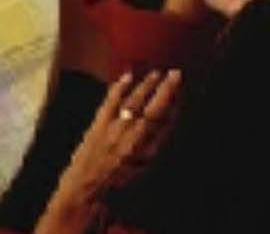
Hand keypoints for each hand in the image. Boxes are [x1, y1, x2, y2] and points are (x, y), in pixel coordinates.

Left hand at [36, 70, 180, 233]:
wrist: (87, 197)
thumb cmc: (117, 194)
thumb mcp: (145, 176)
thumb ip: (155, 152)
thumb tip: (164, 132)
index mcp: (151, 154)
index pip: (168, 124)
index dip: (177, 107)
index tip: (183, 94)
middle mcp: (135, 139)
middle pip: (156, 109)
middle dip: (167, 90)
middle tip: (176, 73)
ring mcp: (115, 130)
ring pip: (135, 101)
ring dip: (146, 85)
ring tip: (157, 72)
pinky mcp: (98, 126)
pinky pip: (110, 101)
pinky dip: (119, 87)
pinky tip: (127, 76)